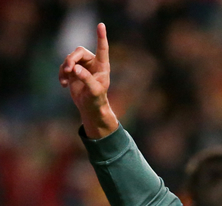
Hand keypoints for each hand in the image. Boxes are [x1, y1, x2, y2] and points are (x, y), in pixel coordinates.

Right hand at [59, 23, 116, 137]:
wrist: (90, 108)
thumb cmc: (96, 100)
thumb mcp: (94, 91)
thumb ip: (86, 78)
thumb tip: (75, 69)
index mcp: (102, 65)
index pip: (102, 48)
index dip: (101, 37)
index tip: (100, 25)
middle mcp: (92, 63)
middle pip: (79, 52)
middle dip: (71, 59)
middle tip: (67, 69)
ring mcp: (82, 66)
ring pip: (70, 58)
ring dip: (65, 67)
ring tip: (65, 79)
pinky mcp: (73, 71)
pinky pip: (63, 67)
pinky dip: (61, 74)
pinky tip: (63, 84)